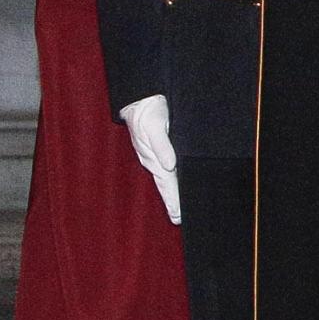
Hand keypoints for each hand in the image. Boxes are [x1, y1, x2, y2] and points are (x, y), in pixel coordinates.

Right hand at [119, 93, 179, 224]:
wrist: (140, 99)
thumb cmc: (147, 112)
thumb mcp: (154, 126)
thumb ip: (162, 146)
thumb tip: (169, 165)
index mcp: (153, 158)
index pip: (166, 184)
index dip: (173, 200)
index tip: (178, 216)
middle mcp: (154, 160)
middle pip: (166, 185)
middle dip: (172, 203)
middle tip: (178, 220)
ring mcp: (154, 156)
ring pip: (166, 179)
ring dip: (172, 194)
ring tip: (178, 211)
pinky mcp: (157, 149)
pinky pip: (166, 169)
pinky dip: (171, 180)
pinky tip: (176, 185)